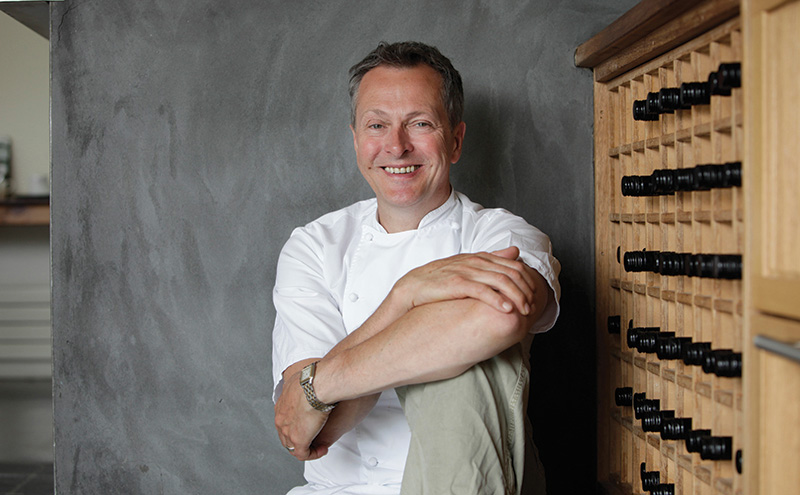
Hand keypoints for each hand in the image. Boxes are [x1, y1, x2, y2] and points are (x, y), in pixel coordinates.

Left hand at [274, 364, 331, 460]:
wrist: (316, 385)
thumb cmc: (313, 379)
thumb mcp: (302, 378)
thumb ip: (302, 383)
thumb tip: (309, 378)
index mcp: (281, 405)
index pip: (284, 421)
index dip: (296, 425)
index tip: (309, 424)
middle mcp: (281, 420)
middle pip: (286, 436)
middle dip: (300, 439)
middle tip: (314, 438)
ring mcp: (288, 431)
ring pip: (293, 447)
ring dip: (307, 447)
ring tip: (320, 445)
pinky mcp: (299, 440)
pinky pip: (304, 454)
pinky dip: (313, 454)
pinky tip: (323, 449)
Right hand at [392, 246, 536, 314]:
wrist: (411, 288)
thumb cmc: (438, 281)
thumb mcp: (467, 268)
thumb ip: (491, 259)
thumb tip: (515, 251)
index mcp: (478, 257)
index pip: (511, 264)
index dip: (526, 279)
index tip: (534, 295)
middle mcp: (474, 261)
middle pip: (509, 272)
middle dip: (525, 289)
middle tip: (533, 305)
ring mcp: (465, 271)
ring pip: (500, 280)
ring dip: (516, 296)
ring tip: (524, 309)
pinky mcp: (456, 283)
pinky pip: (481, 291)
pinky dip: (497, 300)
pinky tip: (507, 309)